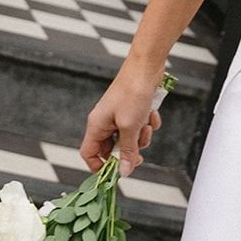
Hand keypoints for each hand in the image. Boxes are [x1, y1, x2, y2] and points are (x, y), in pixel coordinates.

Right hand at [80, 60, 165, 175]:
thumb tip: (124, 172)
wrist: (147, 67)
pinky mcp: (132, 110)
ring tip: (145, 126)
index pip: (89, 153)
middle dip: (128, 150)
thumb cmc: (133, 92)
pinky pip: (139, 127)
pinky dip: (147, 123)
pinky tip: (151, 114)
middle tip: (139, 153)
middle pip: (112, 149)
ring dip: (141, 137)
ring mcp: (119, 116)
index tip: (116, 173)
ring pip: (129, 139)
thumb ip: (126, 150)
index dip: (100, 166)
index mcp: (96, 125)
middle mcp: (105, 121)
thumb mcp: (130, 127)